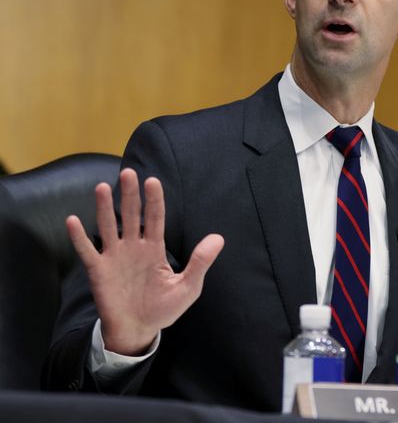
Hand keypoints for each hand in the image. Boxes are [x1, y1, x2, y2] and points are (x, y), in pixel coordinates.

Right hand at [66, 168, 223, 355]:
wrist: (138, 330)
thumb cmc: (163, 308)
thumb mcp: (188, 287)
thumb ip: (200, 262)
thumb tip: (219, 238)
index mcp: (155, 248)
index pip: (155, 218)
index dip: (154, 200)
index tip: (152, 181)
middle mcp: (133, 247)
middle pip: (131, 216)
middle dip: (130, 195)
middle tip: (128, 172)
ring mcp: (114, 257)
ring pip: (108, 227)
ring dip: (104, 208)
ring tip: (102, 187)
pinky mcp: (99, 271)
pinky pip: (87, 251)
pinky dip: (79, 237)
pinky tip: (73, 220)